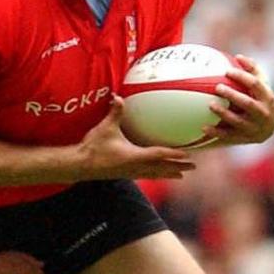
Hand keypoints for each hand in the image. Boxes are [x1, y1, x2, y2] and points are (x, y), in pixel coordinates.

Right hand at [78, 97, 196, 179]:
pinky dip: (156, 175)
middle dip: (178, 167)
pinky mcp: (125, 175)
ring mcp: (131, 172)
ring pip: (155, 174)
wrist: (80, 165)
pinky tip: (158, 175)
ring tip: (182, 174)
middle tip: (194, 166)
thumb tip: (119, 96)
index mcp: (134, 156)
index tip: (187, 154)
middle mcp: (135, 167)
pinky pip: (146, 176)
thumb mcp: (105, 128)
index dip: (174, 154)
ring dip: (169, 173)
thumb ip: (115, 112)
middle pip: (162, 168)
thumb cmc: (93, 147)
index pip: (159, 154)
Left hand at [200, 55, 273, 146]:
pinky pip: (228, 136)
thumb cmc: (261, 99)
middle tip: (218, 87)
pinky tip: (203, 127)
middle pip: (247, 103)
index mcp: (267, 97)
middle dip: (232, 95)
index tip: (227, 71)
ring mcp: (253, 127)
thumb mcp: (262, 85)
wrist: (268, 129)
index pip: (255, 85)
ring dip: (223, 113)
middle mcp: (262, 113)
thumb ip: (253, 70)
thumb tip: (238, 56)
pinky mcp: (243, 138)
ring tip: (210, 105)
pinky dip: (215, 132)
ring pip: (237, 121)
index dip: (242, 77)